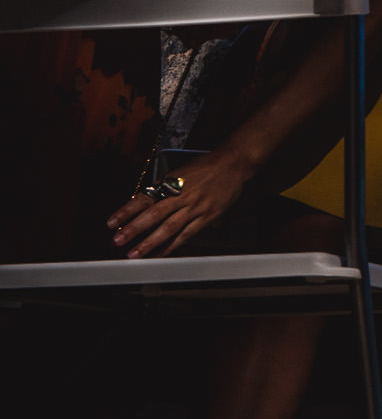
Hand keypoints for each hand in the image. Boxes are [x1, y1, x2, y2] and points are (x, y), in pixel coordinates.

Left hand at [107, 144, 256, 258]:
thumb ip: (164, 189)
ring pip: (169, 228)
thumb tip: (144, 205)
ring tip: (135, 254)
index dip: (126, 211)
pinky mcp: (207, 216)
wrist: (233, 163)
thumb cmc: (206, 166)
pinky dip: (172, 246)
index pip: (144, 198)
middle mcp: (182, 195)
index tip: (112, 223)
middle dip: (134, 229)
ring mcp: (195, 207)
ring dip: (150, 243)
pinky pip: (187, 234)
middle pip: (154, 215)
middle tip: (118, 241)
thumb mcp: (180, 172)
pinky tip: (161, 254)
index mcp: (172, 182)